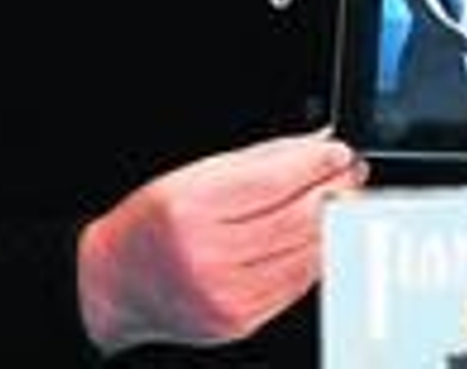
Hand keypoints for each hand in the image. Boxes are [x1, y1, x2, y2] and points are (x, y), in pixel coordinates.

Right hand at [77, 129, 367, 353]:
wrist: (116, 285)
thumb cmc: (152, 224)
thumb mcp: (192, 176)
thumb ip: (260, 161)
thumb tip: (316, 146)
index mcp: (189, 209)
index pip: (272, 182)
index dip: (314, 164)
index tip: (338, 151)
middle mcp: (206, 256)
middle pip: (296, 218)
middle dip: (333, 189)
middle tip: (350, 172)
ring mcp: (225, 295)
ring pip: (304, 252)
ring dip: (333, 222)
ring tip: (341, 199)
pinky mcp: (240, 321)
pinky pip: (295, 284)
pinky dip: (314, 256)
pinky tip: (318, 235)